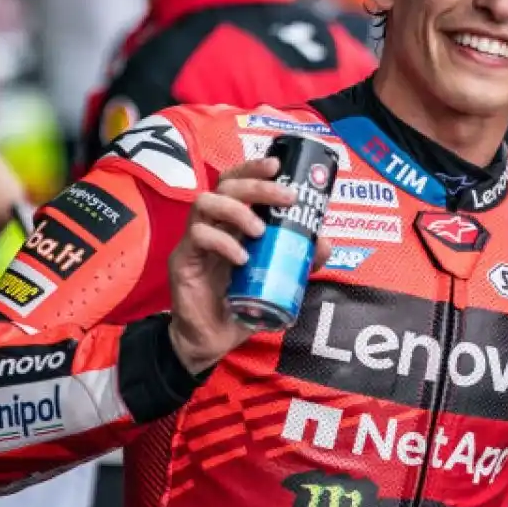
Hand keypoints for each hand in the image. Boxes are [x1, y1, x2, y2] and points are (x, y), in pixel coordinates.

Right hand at [165, 157, 294, 374]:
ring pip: (205, 203)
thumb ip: (299, 260)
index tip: (278, 166)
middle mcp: (211, 225)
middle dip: (257, 186)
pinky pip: (197, 237)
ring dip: (237, 211)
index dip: (254, 169)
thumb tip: (325, 241)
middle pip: (225, 185)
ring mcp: (193, 240)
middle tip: (285, 198)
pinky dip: (223, 242)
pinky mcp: (182, 260)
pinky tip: (241, 258)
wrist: (211, 340)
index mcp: (231, 223)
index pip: (237, 182)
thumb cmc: (241, 304)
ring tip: (260, 231)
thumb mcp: (278, 279)